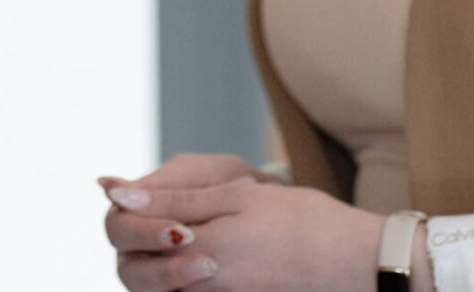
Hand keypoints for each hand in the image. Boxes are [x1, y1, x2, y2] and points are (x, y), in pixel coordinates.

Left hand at [101, 170, 383, 291]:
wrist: (355, 262)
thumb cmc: (301, 221)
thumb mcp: (237, 195)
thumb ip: (175, 199)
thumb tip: (117, 195)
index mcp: (199, 252)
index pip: (130, 236)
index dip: (129, 212)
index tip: (139, 192)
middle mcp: (200, 285)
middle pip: (134, 271)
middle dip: (138, 239)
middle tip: (164, 216)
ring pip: (157, 283)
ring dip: (159, 256)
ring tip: (183, 227)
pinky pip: (185, 290)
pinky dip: (181, 272)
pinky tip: (200, 249)